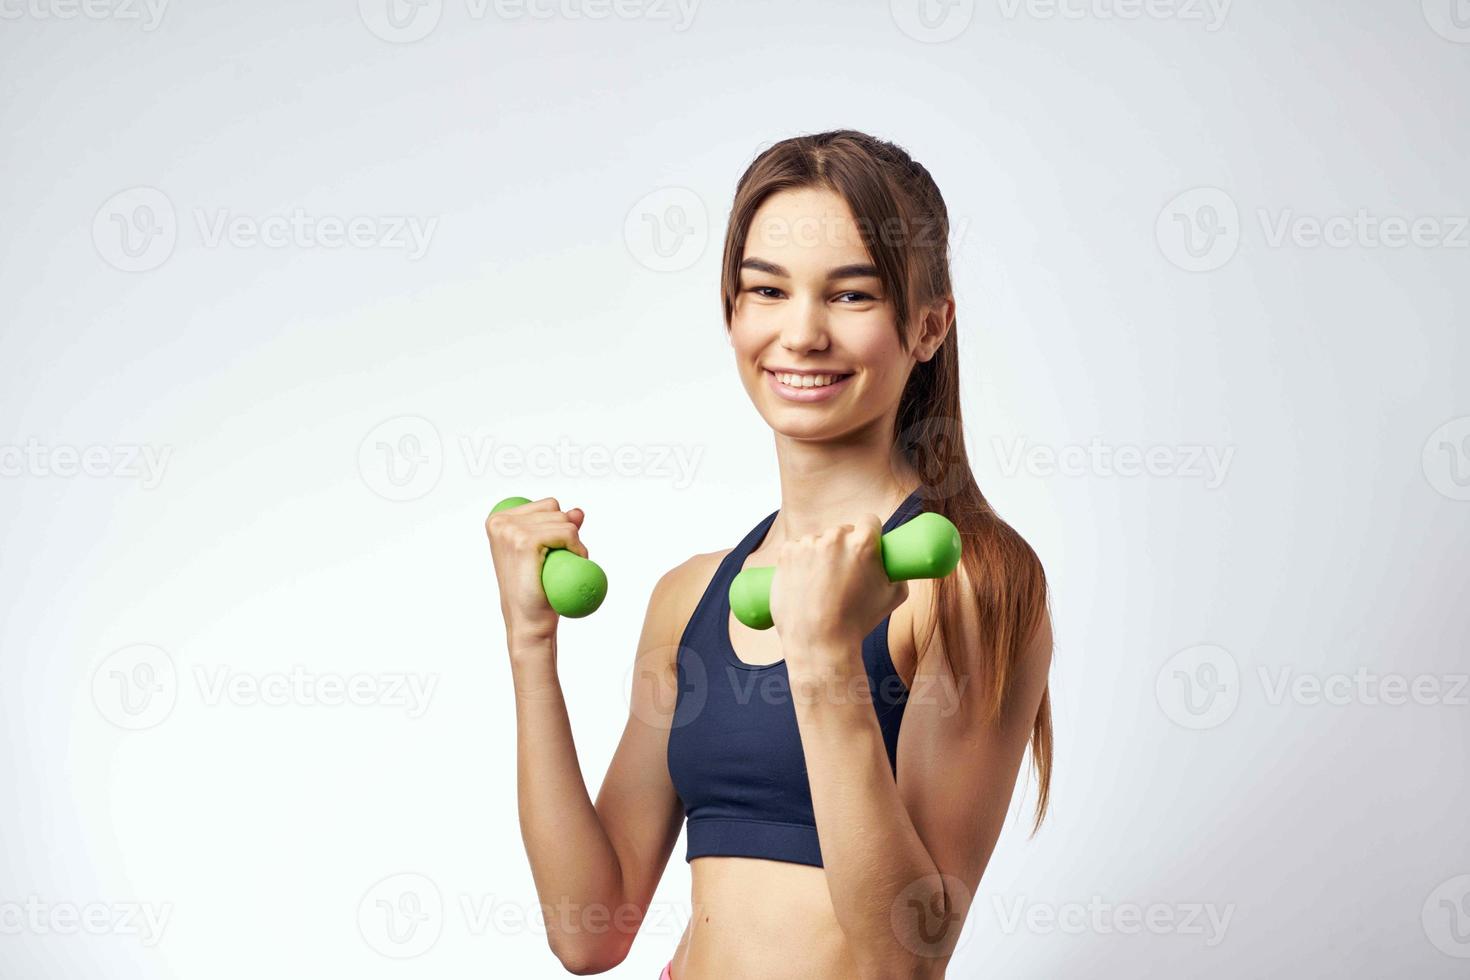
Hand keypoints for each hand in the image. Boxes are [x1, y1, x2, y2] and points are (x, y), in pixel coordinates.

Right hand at [484, 496, 588, 644]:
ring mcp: (510, 531)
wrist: (529, 622)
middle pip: (555, 509)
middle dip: (566, 533)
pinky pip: (567, 533)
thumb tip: (578, 511)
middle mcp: (500, 522)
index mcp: (498, 520)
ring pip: (564, 521)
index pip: (547, 505)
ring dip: (574, 543)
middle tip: (556, 563)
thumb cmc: (535, 591)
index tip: (551, 552)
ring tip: (560, 566)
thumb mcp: (545, 552)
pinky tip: (573, 561)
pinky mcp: (525, 541)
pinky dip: (577, 547)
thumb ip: (559, 528)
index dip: (559, 526)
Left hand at [768, 513, 908, 656]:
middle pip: (842, 531)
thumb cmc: (858, 622)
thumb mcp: (894, 597)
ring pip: (818, 540)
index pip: (869, 520)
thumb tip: (896, 564)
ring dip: (820, 553)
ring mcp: (808, 544)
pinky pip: (796, 548)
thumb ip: (899, 574)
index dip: (869, 532)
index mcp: (863, 544)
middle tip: (842, 571)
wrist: (819, 642)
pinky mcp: (787, 552)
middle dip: (844, 546)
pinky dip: (799, 560)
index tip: (866, 543)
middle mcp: (835, 538)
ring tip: (821, 584)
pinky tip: (804, 581)